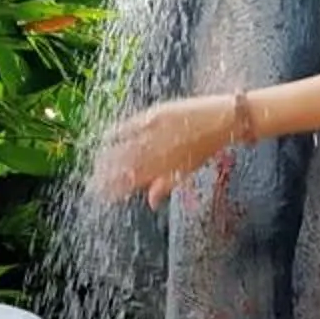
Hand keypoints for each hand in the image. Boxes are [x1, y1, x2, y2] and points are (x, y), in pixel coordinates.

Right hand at [96, 95, 237, 207]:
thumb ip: (166, 185)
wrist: (225, 119)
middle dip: (109, 176)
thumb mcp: (188, 170)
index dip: (118, 189)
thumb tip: (151, 203)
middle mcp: (161, 152)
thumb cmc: (206, 145)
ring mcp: (158, 133)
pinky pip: (133, 125)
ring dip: (109, 158)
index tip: (103, 195)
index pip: (137, 181)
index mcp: (167, 167)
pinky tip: (106, 138)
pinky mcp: (158, 115)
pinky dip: (118, 132)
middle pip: (128, 167)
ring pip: (127, 149)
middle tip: (93, 183)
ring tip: (95, 165)